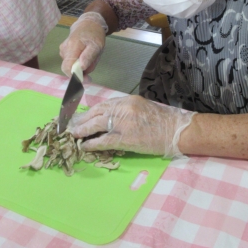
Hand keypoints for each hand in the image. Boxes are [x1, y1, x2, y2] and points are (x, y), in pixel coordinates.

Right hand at [59, 12, 107, 75]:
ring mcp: (63, 50)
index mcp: (71, 47)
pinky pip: (72, 62)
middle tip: (93, 64)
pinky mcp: (64, 51)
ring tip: (91, 57)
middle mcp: (64, 50)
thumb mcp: (97, 45)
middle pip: (69, 68)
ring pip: (71, 65)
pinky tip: (86, 55)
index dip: (75, 76)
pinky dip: (80, 62)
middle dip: (82, 71)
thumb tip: (81, 67)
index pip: (67, 68)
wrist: (88, 24)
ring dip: (82, 66)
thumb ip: (89, 56)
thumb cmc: (94, 34)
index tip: (87, 79)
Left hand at [69, 95, 195, 158]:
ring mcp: (123, 123)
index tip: (82, 116)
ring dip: (83, 130)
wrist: (176, 130)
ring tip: (74, 135)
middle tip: (72, 126)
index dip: (90, 112)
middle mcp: (123, 108)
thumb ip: (127, 110)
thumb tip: (111, 117)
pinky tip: (84, 146)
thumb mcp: (143, 108)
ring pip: (96, 125)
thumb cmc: (163, 121)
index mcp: (128, 100)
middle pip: (96, 113)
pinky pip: (103, 140)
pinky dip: (92, 143)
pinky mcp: (125, 138)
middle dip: (82, 120)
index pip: (104, 105)